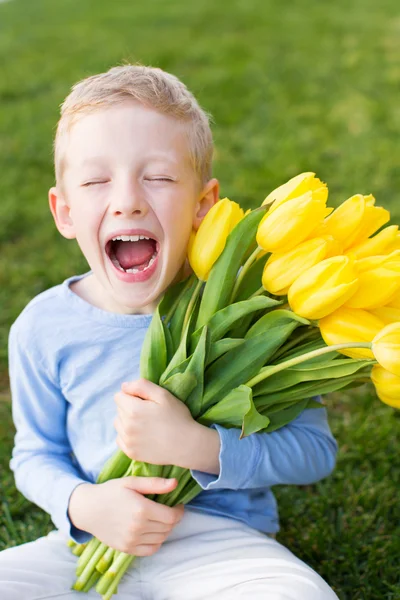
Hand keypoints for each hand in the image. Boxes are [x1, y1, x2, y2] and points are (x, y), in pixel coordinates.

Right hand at [68, 477, 183, 554]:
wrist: (87, 509)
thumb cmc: (110, 492)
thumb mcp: (132, 482)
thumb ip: (154, 483)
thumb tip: (175, 484)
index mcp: (142, 509)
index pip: (172, 516)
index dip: (179, 511)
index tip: (177, 504)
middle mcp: (138, 528)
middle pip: (168, 528)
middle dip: (172, 519)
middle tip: (168, 510)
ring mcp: (132, 540)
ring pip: (161, 539)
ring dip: (165, 530)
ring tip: (159, 519)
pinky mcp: (127, 549)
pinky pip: (151, 550)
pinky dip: (156, 542)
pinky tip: (152, 531)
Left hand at [114, 378, 220, 472]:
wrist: (186, 445)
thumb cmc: (177, 417)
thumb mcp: (163, 395)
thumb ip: (141, 386)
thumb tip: (124, 387)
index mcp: (133, 410)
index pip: (119, 396)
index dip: (132, 396)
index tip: (146, 401)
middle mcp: (126, 427)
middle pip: (119, 409)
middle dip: (130, 407)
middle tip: (149, 413)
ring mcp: (128, 442)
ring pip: (118, 424)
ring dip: (127, 421)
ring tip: (145, 424)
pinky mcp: (130, 453)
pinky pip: (120, 439)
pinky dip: (127, 435)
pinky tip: (142, 435)